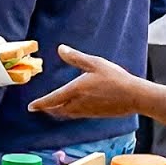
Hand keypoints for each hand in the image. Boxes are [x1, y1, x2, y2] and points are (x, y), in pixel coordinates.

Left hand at [27, 45, 141, 118]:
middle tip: (39, 107)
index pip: (52, 100)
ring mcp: (87, 111)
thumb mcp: (95, 63)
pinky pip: (76, 115)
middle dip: (47, 109)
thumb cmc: (116, 78)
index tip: (30, 107)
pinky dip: (68, 113)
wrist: (135, 97)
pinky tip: (72, 108)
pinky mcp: (95, 114)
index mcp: (75, 91)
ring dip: (57, 112)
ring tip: (52, 108)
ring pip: (67, 114)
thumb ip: (76, 57)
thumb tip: (60, 49)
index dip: (40, 104)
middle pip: (57, 110)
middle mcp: (79, 104)